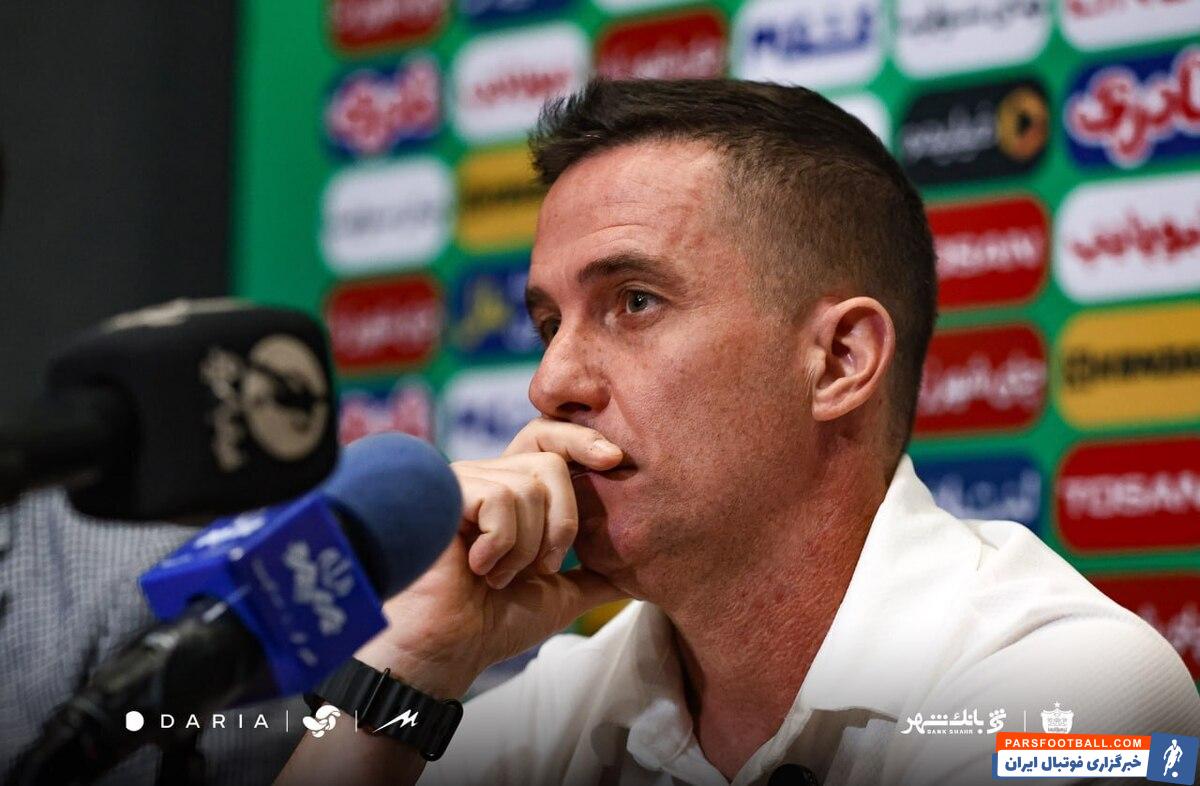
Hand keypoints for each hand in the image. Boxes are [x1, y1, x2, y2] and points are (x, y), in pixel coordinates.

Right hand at [353, 420, 629, 697]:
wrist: (448, 650)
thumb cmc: (491, 623)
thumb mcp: (557, 594)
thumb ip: (595, 575)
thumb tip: (641, 571)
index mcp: (511, 493)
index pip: (550, 441)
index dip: (582, 439)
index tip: (615, 460)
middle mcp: (486, 477)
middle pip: (550, 463)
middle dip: (560, 524)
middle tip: (538, 568)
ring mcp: (462, 483)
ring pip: (528, 488)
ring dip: (525, 549)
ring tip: (496, 576)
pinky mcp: (443, 495)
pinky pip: (500, 500)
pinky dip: (501, 546)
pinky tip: (475, 569)